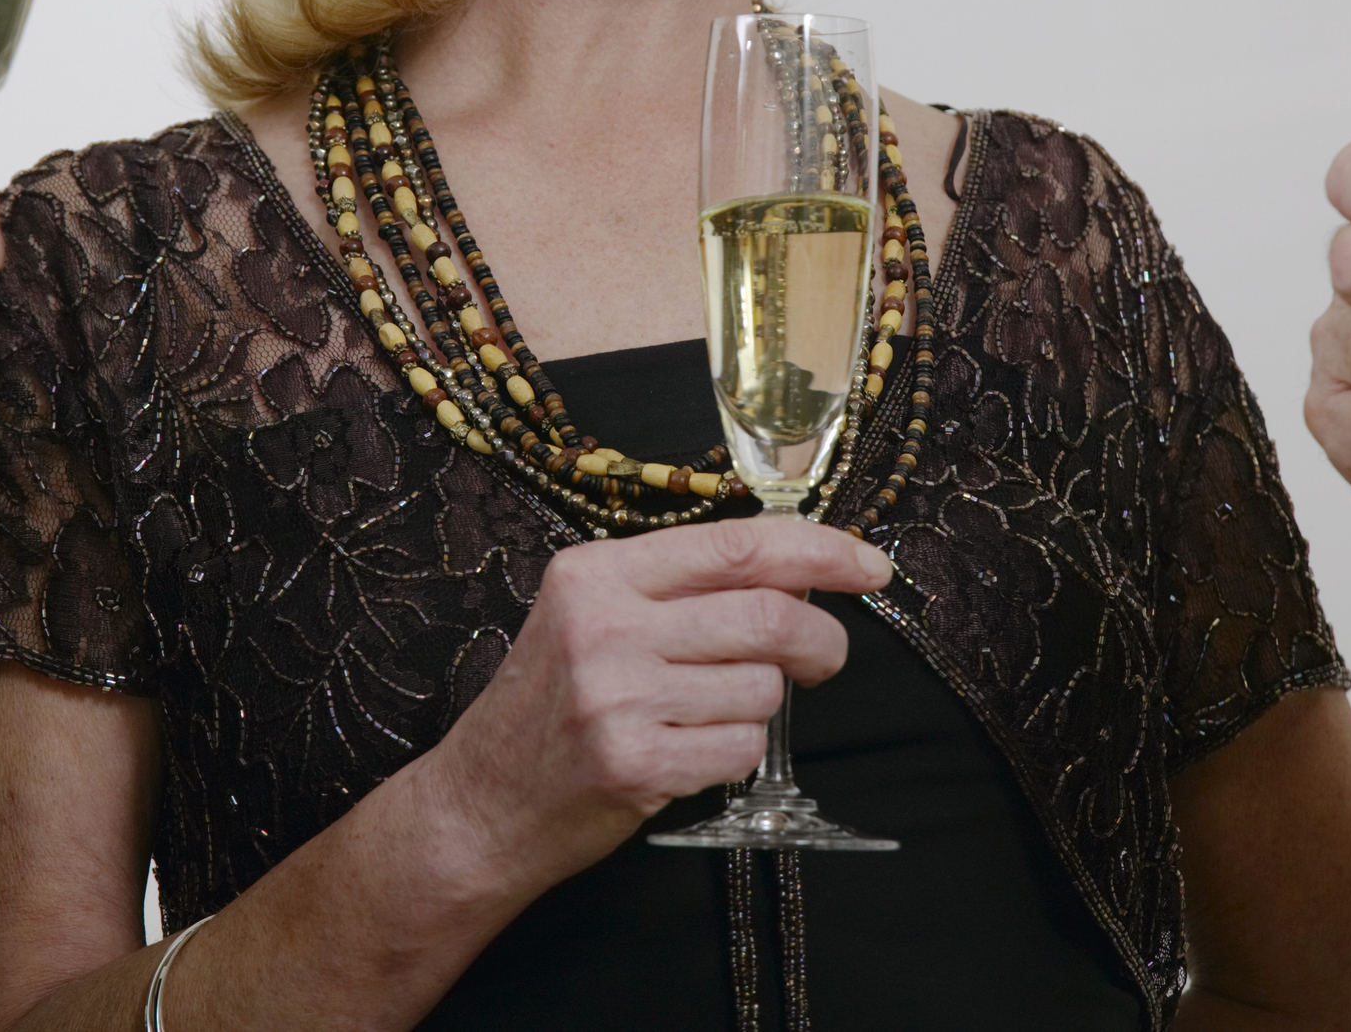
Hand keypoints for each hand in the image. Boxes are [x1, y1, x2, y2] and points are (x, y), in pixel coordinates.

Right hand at [420, 517, 890, 888]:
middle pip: (768, 615)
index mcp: (596, 572)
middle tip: (822, 658)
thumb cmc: (550, 706)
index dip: (820, 551)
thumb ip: (681, 587)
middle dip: (820, 640)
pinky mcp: (635, 763)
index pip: (737, 545)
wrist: (480, 805)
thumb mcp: (593, 617)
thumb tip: (801, 566)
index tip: (869, 566)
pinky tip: (691, 752)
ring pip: (763, 687)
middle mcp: (604, 625)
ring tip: (712, 714)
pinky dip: (737, 752)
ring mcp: (617, 696)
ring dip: (762, 706)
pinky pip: (741, 748)